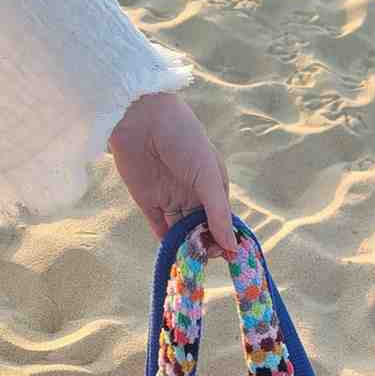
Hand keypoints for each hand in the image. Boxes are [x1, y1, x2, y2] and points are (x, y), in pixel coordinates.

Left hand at [107, 92, 235, 254]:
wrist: (141, 117)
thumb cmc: (183, 139)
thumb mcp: (207, 175)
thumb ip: (218, 211)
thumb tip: (234, 247)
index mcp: (213, 185)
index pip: (222, 219)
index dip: (225, 237)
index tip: (226, 254)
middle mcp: (194, 194)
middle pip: (203, 228)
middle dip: (206, 244)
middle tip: (205, 256)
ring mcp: (170, 198)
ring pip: (182, 231)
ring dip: (187, 246)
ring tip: (190, 258)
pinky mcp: (147, 201)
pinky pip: (160, 228)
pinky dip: (167, 243)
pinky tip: (174, 253)